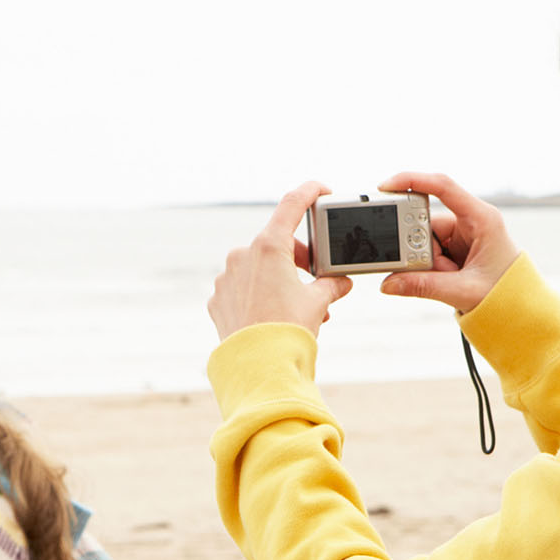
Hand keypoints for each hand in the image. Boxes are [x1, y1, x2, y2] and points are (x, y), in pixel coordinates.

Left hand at [208, 181, 353, 341]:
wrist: (259, 368)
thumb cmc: (288, 331)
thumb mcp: (318, 303)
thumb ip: (331, 285)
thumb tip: (341, 283)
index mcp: (269, 247)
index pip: (292, 204)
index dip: (309, 192)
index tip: (321, 191)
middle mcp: (242, 256)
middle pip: (277, 243)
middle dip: (299, 259)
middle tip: (315, 279)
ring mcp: (226, 277)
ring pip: (259, 267)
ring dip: (280, 279)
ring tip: (298, 306)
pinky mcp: (218, 299)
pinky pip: (242, 288)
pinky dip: (260, 295)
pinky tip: (272, 315)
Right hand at [375, 172, 521, 314]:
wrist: (519, 307)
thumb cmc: (506, 293)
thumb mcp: (463, 291)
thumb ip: (424, 286)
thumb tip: (388, 283)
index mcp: (481, 218)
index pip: (443, 187)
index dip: (412, 180)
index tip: (385, 187)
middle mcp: (470, 219)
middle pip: (426, 220)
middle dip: (420, 248)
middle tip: (435, 270)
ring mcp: (461, 233)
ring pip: (424, 239)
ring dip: (428, 263)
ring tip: (449, 280)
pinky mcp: (454, 246)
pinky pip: (429, 251)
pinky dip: (430, 267)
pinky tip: (445, 279)